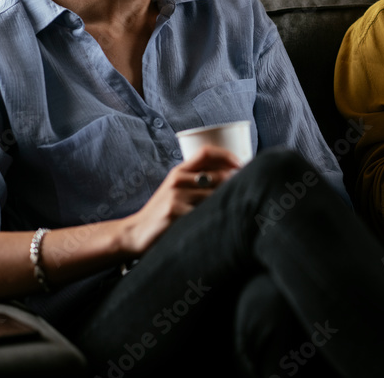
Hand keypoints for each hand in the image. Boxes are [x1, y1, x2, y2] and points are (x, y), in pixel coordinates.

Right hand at [118, 145, 240, 256]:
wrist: (135, 232)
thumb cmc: (163, 210)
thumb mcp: (175, 189)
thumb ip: (196, 181)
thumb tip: (232, 175)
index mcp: (179, 171)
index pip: (206, 152)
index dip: (227, 155)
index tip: (243, 164)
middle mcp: (177, 180)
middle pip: (217, 176)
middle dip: (235, 184)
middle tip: (248, 193)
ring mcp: (176, 197)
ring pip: (214, 196)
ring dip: (227, 203)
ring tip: (235, 212)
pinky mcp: (176, 214)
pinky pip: (204, 214)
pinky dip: (214, 219)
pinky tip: (219, 226)